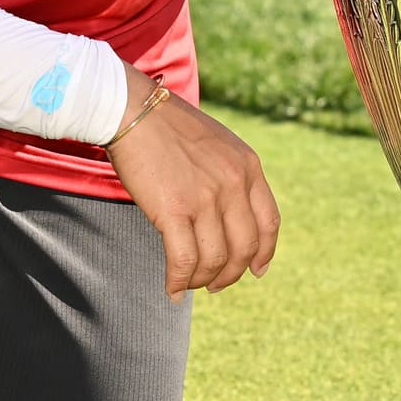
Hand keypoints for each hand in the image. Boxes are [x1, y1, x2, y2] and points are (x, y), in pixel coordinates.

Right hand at [108, 89, 281, 297]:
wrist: (132, 110)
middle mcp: (233, 184)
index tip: (256, 270)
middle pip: (245, 248)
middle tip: (215, 285)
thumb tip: (227, 212)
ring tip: (189, 285)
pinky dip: (179, 281)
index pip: (269, 222)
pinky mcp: (174, 210)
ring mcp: (205, 198)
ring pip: (215, 260)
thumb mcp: (216, 143)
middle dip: (230, 274)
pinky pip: (184, 260)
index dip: (264, 253)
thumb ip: (229, 174)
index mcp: (247, 166)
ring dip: (202, 280)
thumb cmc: (167, 126)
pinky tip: (172, 289)